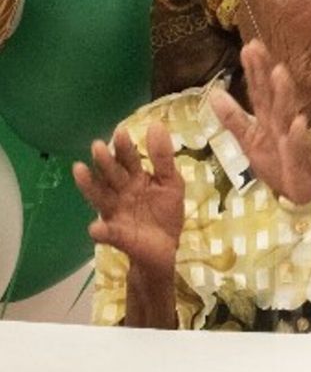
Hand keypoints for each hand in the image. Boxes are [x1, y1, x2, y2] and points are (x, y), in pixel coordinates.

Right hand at [72, 123, 184, 277]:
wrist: (166, 247)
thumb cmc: (165, 212)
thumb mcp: (171, 182)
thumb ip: (163, 157)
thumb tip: (156, 125)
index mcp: (135, 179)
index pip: (128, 160)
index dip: (124, 147)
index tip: (121, 131)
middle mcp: (120, 193)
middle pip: (111, 175)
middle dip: (105, 161)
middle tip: (98, 145)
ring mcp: (115, 213)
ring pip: (100, 197)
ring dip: (89, 185)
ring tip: (79, 169)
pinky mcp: (117, 235)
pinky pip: (107, 233)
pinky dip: (101, 231)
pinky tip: (95, 228)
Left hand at [208, 39, 310, 205]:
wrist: (304, 191)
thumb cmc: (278, 163)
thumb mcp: (249, 140)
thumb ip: (233, 118)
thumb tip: (213, 93)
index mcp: (267, 119)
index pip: (258, 91)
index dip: (253, 70)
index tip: (248, 46)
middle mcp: (281, 123)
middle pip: (271, 94)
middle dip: (264, 71)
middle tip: (257, 47)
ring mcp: (292, 139)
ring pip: (286, 113)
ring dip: (283, 93)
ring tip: (279, 72)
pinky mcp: (302, 159)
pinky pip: (300, 145)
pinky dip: (298, 134)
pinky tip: (298, 121)